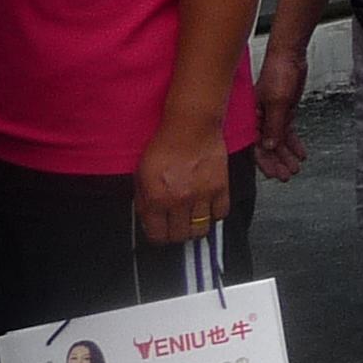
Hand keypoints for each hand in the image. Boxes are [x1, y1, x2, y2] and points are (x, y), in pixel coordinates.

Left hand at [135, 122, 230, 246]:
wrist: (190, 126)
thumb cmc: (165, 145)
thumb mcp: (141, 174)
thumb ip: (144, 200)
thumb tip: (149, 218)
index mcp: (156, 199)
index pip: (157, 235)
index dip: (158, 236)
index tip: (161, 232)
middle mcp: (179, 201)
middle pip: (180, 236)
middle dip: (176, 234)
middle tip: (176, 226)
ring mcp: (202, 196)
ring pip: (201, 230)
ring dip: (195, 227)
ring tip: (193, 219)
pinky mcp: (221, 187)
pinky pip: (221, 213)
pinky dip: (215, 213)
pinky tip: (208, 207)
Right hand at [253, 51, 308, 181]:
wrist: (290, 56)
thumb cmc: (278, 72)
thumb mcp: (277, 102)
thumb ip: (273, 125)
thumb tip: (269, 146)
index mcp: (250, 116)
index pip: (254, 145)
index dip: (263, 162)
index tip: (272, 174)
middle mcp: (258, 118)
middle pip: (266, 146)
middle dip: (276, 162)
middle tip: (286, 175)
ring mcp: (271, 115)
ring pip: (277, 141)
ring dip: (286, 155)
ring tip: (295, 168)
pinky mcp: (282, 111)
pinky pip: (286, 132)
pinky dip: (293, 143)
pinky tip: (300, 153)